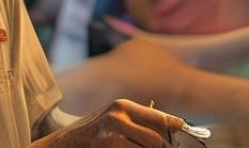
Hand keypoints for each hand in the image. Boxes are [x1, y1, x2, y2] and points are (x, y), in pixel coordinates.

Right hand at [30, 99, 183, 147]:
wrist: (63, 144)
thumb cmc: (92, 133)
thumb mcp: (113, 119)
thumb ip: (137, 120)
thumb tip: (172, 127)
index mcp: (123, 106)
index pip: (159, 117)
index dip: (175, 126)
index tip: (185, 129)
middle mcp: (118, 117)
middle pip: (156, 140)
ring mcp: (112, 135)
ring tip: (136, 146)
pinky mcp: (108, 147)